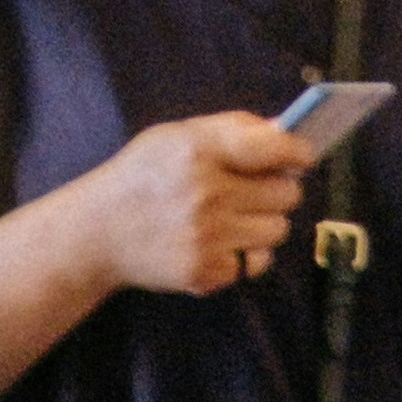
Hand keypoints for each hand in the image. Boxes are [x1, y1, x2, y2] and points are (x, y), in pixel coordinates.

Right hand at [95, 109, 310, 300]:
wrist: (98, 233)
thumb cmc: (143, 177)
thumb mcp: (174, 136)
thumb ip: (231, 129)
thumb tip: (284, 131)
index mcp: (197, 151)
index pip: (272, 148)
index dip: (297, 151)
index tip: (304, 155)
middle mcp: (205, 194)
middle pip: (286, 193)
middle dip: (279, 188)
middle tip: (259, 187)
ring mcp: (207, 237)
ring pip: (279, 229)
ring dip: (265, 222)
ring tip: (234, 215)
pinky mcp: (208, 272)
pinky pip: (258, 262)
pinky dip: (247, 252)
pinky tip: (221, 241)